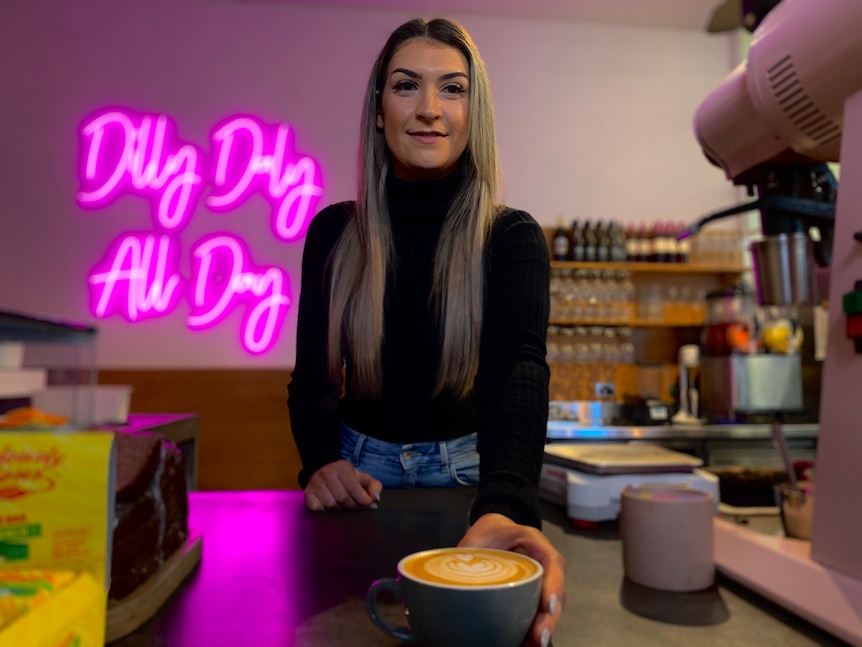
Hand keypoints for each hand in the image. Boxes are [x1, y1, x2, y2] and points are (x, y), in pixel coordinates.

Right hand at [304, 460, 382, 511]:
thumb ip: (374, 486)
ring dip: (340, 510)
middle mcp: (327, 473)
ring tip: (343, 506)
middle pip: (342, 498)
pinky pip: (317, 508)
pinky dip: (325, 512)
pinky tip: (330, 508)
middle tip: (355, 506)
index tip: (369, 505)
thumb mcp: (363, 479)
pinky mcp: (308, 493)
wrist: (326, 474)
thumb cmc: (348, 479)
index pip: (353, 487)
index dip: (363, 499)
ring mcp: (315, 483)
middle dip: (352, 506)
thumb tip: (375, 499)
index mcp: (342, 467)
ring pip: (331, 505)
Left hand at [457, 513, 565, 646]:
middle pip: (555, 594)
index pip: (553, 564)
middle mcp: (545, 566)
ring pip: (549, 609)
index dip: (553, 586)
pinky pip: (537, 615)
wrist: (494, 532)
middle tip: (538, 637)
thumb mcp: (480, 535)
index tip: (547, 606)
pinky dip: (533, 632)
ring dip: (543, 629)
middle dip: (548, 618)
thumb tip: (451, 574)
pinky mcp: (532, 598)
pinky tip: (526, 645)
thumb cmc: (490, 531)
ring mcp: (541, 584)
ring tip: (534, 645)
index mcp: (537, 544)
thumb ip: (468, 552)